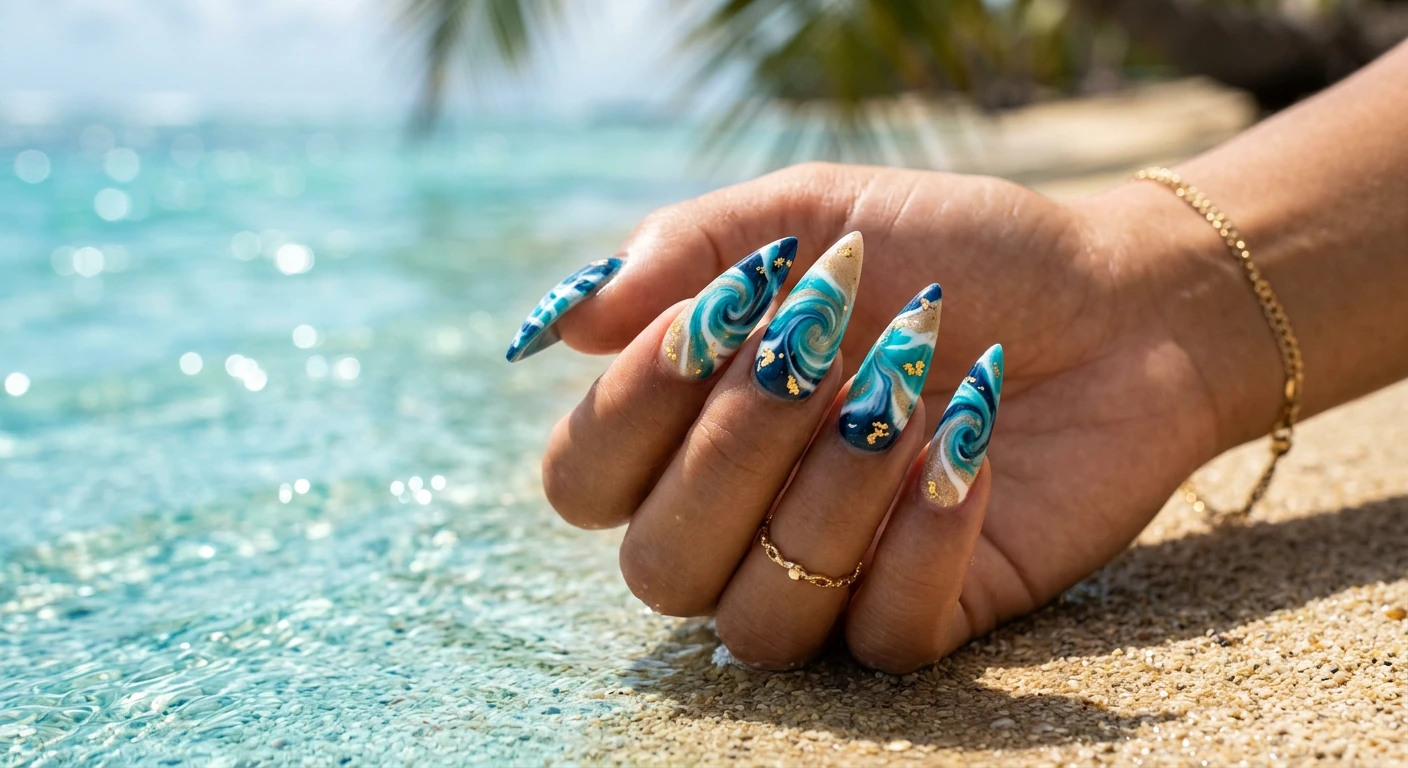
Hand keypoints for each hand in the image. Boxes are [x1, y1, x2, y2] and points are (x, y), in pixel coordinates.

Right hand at [519, 162, 1224, 672]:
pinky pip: (882, 639)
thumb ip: (684, 253)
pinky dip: (923, 542)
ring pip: (762, 618)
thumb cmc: (953, 253)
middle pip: (657, 568)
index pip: (582, 481)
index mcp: (689, 432)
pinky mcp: (926, 617)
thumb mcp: (813, 214)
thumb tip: (560, 324)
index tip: (718, 316)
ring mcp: (832, 580)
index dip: (627, 412)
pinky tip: (969, 454)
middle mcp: (740, 524)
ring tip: (910, 395)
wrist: (1118, 303)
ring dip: (834, 496)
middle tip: (821, 346)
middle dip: (738, 447)